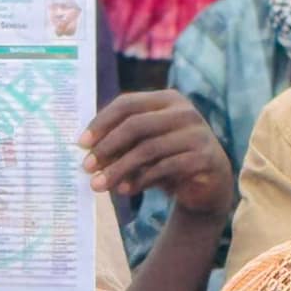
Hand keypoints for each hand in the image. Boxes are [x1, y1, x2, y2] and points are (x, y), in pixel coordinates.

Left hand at [79, 91, 234, 220]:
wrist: (208, 184)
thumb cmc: (169, 160)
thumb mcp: (144, 146)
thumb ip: (121, 142)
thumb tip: (87, 149)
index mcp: (168, 100)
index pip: (127, 104)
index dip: (101, 122)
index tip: (81, 144)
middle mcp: (185, 112)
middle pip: (136, 124)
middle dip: (107, 147)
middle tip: (87, 166)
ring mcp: (198, 134)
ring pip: (149, 149)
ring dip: (119, 168)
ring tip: (99, 185)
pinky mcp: (204, 157)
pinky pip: (165, 167)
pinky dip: (141, 180)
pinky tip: (125, 190)